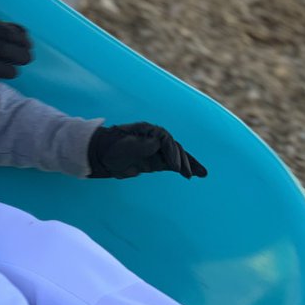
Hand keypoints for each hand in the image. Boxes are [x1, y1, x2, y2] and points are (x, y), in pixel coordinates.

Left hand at [87, 122, 207, 178]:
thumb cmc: (111, 148)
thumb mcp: (124, 146)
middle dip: (183, 161)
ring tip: (202, 174)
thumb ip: (141, 145)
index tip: (174, 167)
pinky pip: (174, 164)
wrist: (102, 156)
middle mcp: (155, 139)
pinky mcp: (156, 161)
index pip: (165, 140)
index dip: (171, 153)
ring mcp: (157, 150)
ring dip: (189, 165)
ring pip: (178, 156)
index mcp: (148, 131)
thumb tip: (157, 143)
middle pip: (174, 148)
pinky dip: (184, 168)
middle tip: (187, 174)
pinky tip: (196, 174)